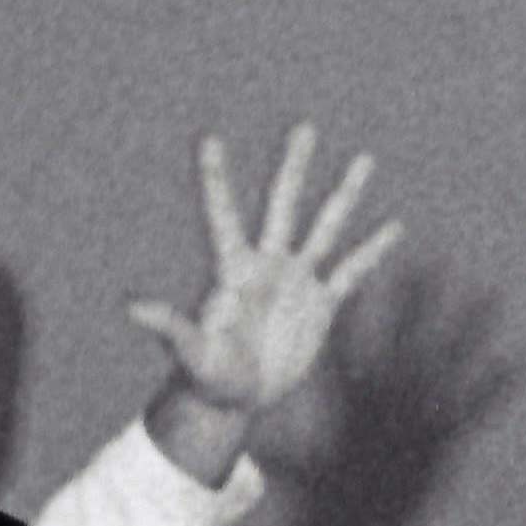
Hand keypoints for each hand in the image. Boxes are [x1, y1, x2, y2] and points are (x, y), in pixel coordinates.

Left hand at [125, 125, 407, 435]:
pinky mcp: (320, 305)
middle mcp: (267, 264)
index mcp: (234, 269)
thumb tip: (132, 307)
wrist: (236, 397)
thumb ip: (169, 325)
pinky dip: (371, 251)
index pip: (224, 215)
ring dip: (344, 195)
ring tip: (365, 161)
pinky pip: (351, 271)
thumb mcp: (190, 351)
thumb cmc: (205, 374)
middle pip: (283, 204)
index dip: (216, 180)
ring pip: (325, 227)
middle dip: (294, 168)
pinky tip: (393, 227)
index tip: (210, 140)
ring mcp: (297, 280)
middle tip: (305, 128)